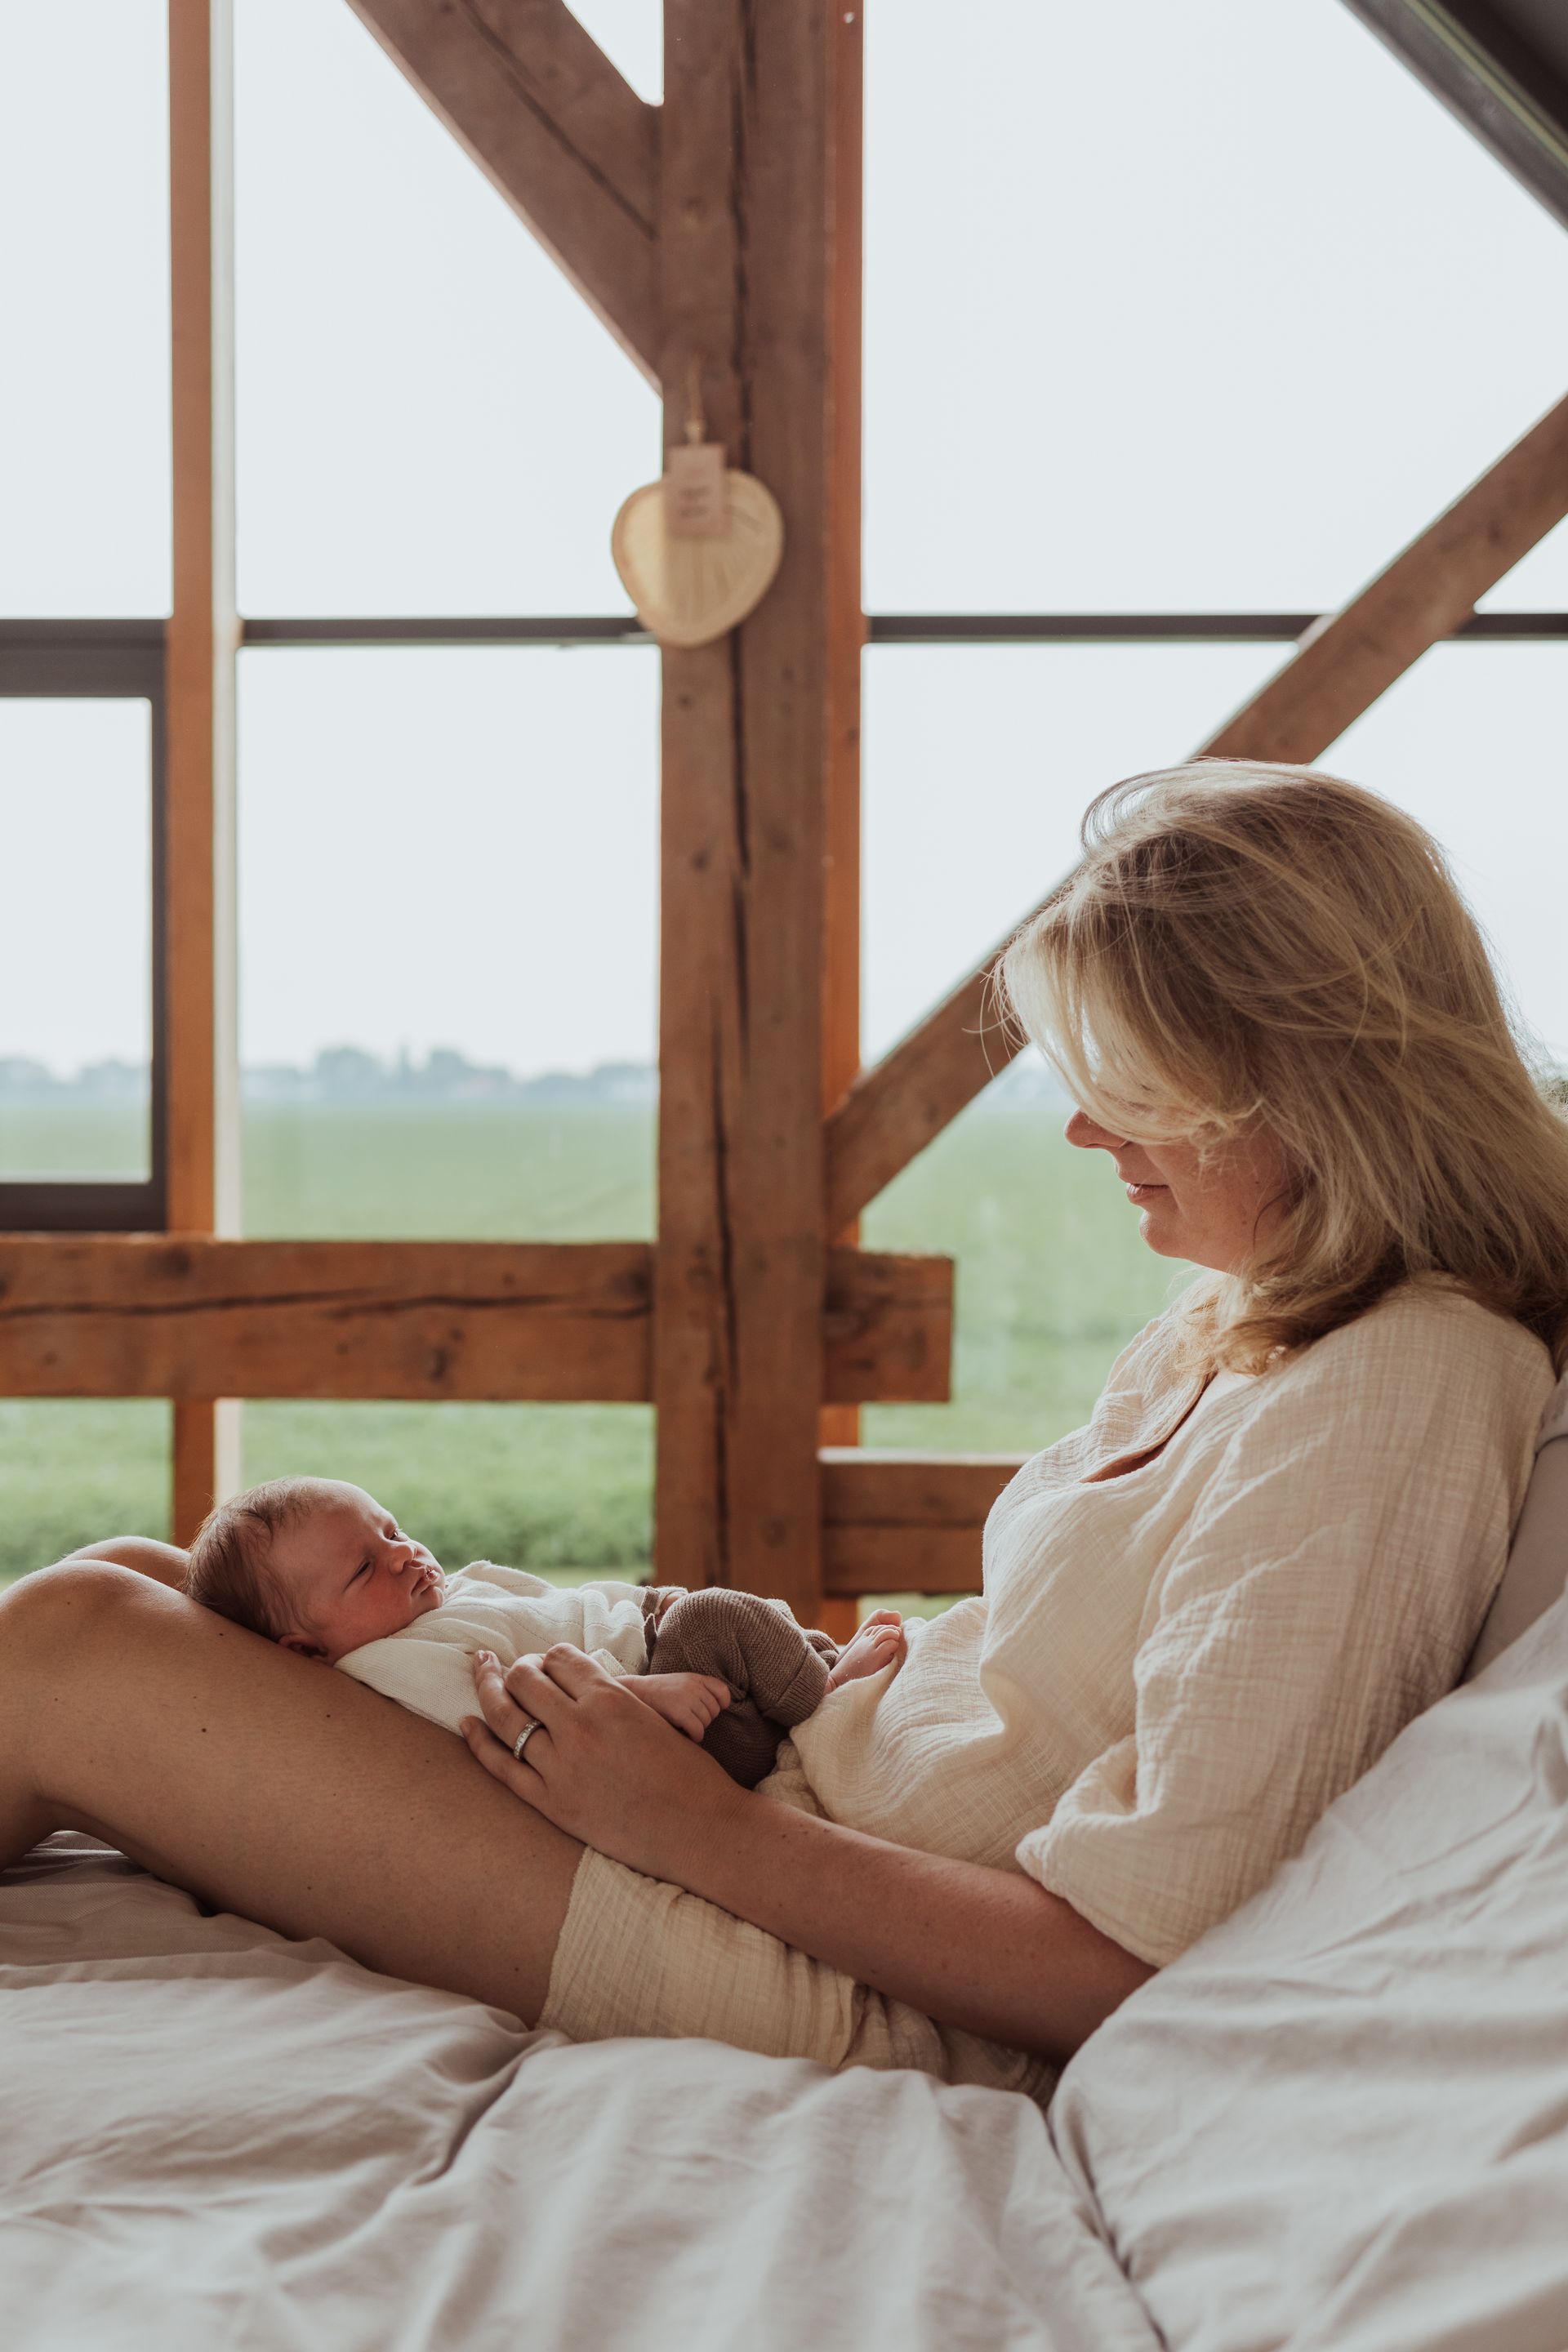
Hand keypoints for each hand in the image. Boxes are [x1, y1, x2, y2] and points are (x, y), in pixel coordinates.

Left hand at [460, 1643, 744, 1877]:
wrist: (702, 1832)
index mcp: (612, 1698)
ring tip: (483, 1677)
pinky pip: (502, 1767)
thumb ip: (615, 1699)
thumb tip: (583, 1686)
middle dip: (516, 1668)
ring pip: (506, 1717)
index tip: (546, 1662)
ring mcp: (562, 1767)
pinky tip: (465, 1724)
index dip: (549, 1656)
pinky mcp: (553, 1804)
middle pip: (526, 1680)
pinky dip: (479, 1741)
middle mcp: (580, 1727)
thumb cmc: (690, 1774)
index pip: (561, 1657)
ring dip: (490, 1691)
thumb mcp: (656, 1718)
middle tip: (512, 1668)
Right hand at [619, 1670, 731, 1740]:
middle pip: (714, 1710)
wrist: (637, 1693)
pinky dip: (695, 1736)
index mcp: (696, 1678)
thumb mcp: (681, 1682)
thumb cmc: (660, 1691)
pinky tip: (688, 1735)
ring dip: (699, 1728)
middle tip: (692, 1720)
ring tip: (687, 1726)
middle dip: (706, 1718)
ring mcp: (687, 1699)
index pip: (722, 1690)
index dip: (722, 1703)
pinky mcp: (680, 1712)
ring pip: (706, 1721)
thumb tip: (719, 1707)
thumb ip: (698, 1688)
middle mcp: (694, 1687)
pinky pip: (698, 1730)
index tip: (716, 1709)